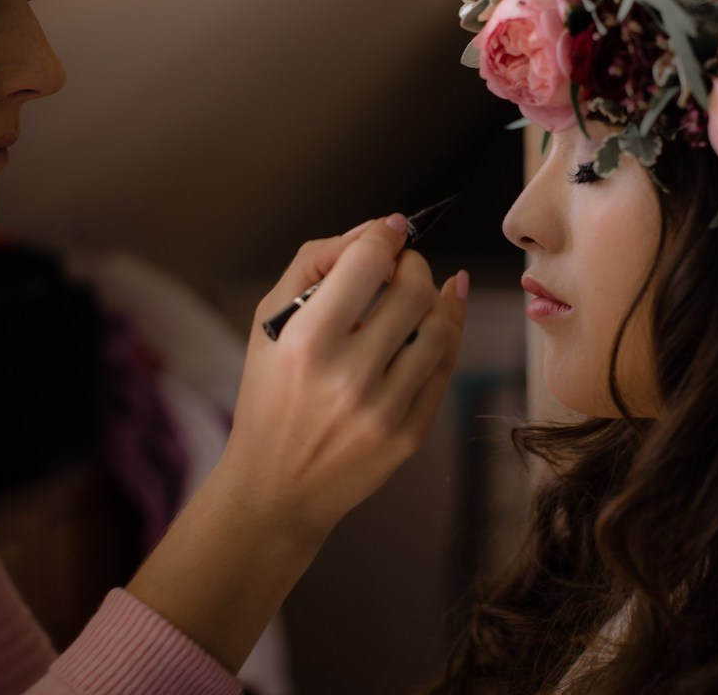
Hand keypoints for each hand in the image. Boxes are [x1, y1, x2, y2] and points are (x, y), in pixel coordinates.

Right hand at [227, 212, 467, 541]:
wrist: (276, 487)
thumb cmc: (270, 396)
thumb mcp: (270, 323)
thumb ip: (314, 264)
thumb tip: (374, 231)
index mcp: (306, 344)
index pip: (366, 263)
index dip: (385, 235)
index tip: (390, 230)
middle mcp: (348, 377)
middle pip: (413, 291)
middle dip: (413, 264)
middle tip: (401, 265)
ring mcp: (384, 410)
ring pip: (441, 328)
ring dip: (437, 297)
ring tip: (419, 292)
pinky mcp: (409, 435)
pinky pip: (445, 369)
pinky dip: (448, 334)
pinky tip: (439, 318)